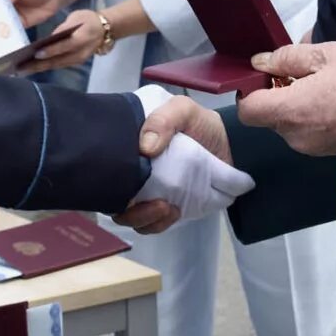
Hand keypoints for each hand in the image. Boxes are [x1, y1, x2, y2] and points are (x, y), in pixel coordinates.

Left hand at [17, 8, 106, 75]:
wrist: (104, 30)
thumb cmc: (88, 20)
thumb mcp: (77, 17)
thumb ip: (63, 28)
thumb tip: (50, 38)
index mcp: (82, 39)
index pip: (64, 46)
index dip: (50, 51)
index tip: (36, 54)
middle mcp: (79, 54)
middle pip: (57, 61)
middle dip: (38, 65)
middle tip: (20, 67)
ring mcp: (77, 61)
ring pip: (55, 66)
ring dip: (38, 68)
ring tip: (21, 69)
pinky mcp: (73, 63)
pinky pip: (57, 66)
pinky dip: (44, 67)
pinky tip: (32, 67)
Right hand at [116, 98, 250, 233]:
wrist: (230, 145)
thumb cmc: (201, 125)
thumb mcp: (183, 110)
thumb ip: (164, 120)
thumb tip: (145, 147)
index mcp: (130, 148)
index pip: (104, 167)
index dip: (105, 178)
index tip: (123, 180)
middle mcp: (133, 171)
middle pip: (112, 197)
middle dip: (125, 208)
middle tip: (152, 201)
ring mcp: (147, 192)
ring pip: (129, 215)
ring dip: (143, 217)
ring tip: (166, 207)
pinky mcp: (162, 208)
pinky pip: (151, 225)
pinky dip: (158, 224)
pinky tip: (174, 211)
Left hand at [236, 43, 335, 155]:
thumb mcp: (324, 54)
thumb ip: (287, 58)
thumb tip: (260, 62)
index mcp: (289, 111)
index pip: (247, 110)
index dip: (250, 92)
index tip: (266, 76)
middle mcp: (294, 136)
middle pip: (268, 117)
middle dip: (277, 96)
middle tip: (301, 75)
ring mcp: (311, 148)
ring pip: (288, 125)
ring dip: (296, 107)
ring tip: (323, 86)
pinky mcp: (327, 153)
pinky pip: (306, 134)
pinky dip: (311, 119)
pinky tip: (334, 102)